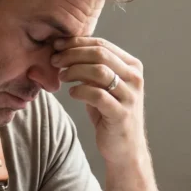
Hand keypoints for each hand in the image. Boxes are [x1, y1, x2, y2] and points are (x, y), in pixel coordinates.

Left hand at [51, 37, 146, 165]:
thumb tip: (66, 49)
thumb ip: (93, 68)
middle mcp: (134, 78)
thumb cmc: (110, 114)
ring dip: (75, 71)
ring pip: (99, 72)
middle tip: (55, 60)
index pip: (103, 44)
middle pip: (100, 54)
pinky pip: (96, 95)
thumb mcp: (104, 87)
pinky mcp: (121, 114)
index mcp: (132, 66)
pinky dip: (80, 91)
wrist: (125, 148)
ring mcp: (130, 96)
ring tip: (62, 76)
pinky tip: (72, 93)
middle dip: (73, 54)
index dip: (77, 42)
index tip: (57, 45)